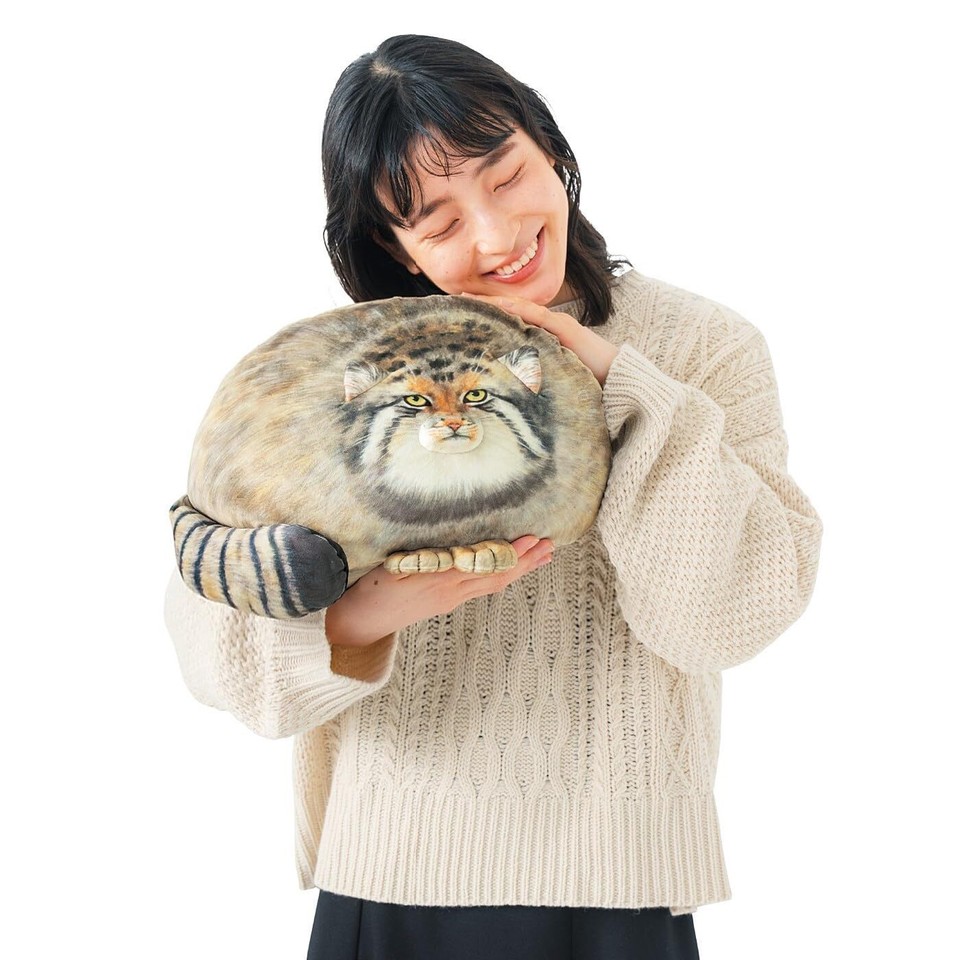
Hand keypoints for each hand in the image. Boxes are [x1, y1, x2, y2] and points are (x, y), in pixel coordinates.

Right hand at [324, 536, 554, 647]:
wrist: (357, 623)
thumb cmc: (368, 588)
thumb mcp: (392, 567)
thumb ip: (422, 557)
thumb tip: (452, 547)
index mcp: (439, 578)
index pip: (485, 564)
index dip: (511, 552)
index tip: (533, 538)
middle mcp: (450, 591)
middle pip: (497, 574)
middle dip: (526, 559)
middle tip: (551, 544)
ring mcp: (450, 598)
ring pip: (493, 582)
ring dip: (519, 568)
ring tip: (543, 555)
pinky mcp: (445, 602)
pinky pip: (481, 587)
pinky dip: (501, 575)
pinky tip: (511, 569)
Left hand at [462, 293, 618, 384]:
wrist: (618, 379)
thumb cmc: (586, 381)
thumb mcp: (550, 377)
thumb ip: (532, 375)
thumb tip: (508, 388)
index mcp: (542, 336)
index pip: (510, 320)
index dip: (488, 314)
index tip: (464, 312)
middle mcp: (547, 326)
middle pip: (511, 310)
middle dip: (484, 304)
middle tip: (457, 298)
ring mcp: (557, 325)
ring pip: (520, 308)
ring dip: (495, 302)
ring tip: (470, 298)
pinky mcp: (566, 330)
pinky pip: (539, 317)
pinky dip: (519, 310)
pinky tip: (502, 306)